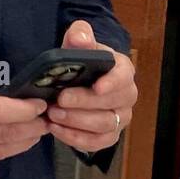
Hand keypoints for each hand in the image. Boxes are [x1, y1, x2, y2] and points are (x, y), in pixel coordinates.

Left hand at [45, 21, 136, 153]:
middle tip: (59, 99)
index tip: (97, 87)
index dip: (113, 82)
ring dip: (77, 122)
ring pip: (105, 125)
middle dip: (84, 103)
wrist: (74, 78)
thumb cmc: (79, 59)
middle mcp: (126, 96)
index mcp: (122, 69)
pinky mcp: (108, 134)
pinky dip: (76, 138)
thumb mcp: (76, 43)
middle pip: (112, 104)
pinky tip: (56, 129)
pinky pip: (97, 142)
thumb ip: (79, 36)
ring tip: (53, 114)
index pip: (123, 76)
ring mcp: (119, 117)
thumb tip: (81, 38)